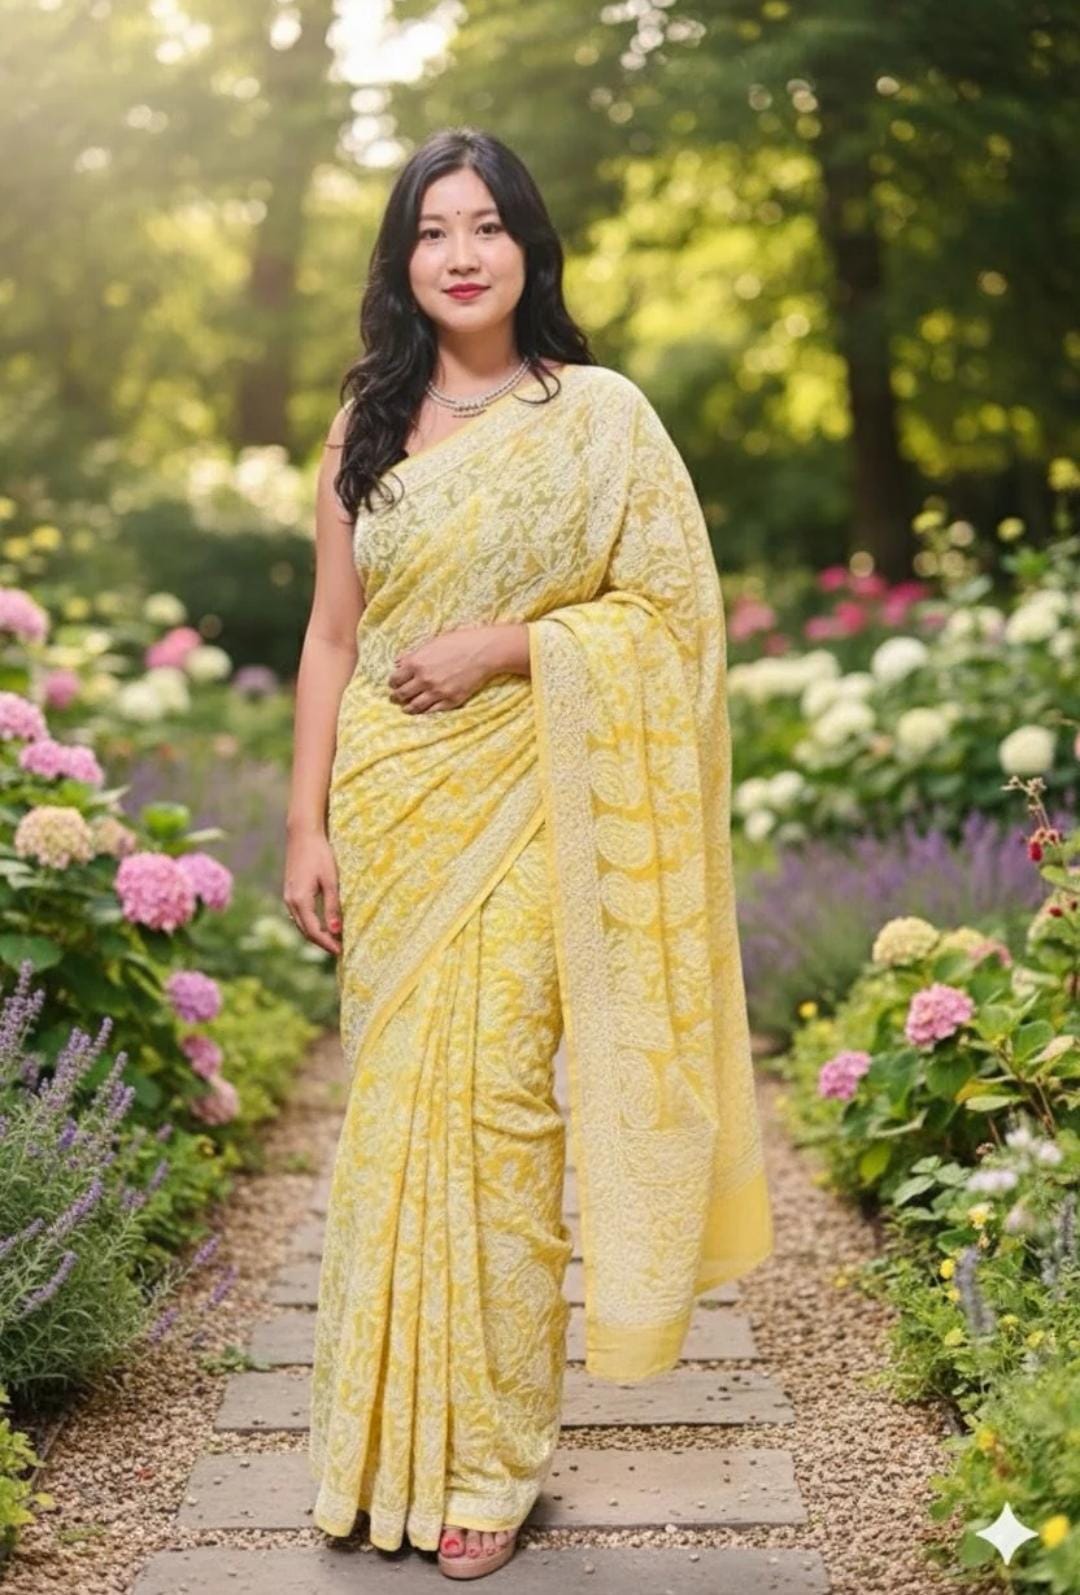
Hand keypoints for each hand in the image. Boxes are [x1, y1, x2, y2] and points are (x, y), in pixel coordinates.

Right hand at [282, 828, 341, 955]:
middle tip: (340, 949)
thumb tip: (336, 930)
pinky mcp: (290, 891)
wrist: (303, 835)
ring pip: (301, 924)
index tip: (341, 952)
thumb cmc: (320, 855)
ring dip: (316, 934)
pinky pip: (299, 915)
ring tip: (333, 939)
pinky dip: (310, 923)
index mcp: (300, 900)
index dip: (327, 943)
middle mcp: (290, 901)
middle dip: (322, 942)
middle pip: (306, 931)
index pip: (314, 931)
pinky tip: (322, 924)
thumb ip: (333, 906)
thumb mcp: (331, 880)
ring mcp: (288, 897)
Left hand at [388, 625, 498, 712]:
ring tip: (406, 708)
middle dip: (396, 697)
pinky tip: (423, 711)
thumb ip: (413, 655)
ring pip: (415, 706)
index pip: (395, 679)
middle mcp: (424, 680)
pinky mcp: (451, 700)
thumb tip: (398, 662)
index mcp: (416, 663)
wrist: (484, 651)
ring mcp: (437, 692)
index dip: (393, 683)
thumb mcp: (432, 643)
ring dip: (408, 708)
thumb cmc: (458, 642)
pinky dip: (425, 712)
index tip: (394, 684)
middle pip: (402, 695)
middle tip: (395, 698)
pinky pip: (433, 711)